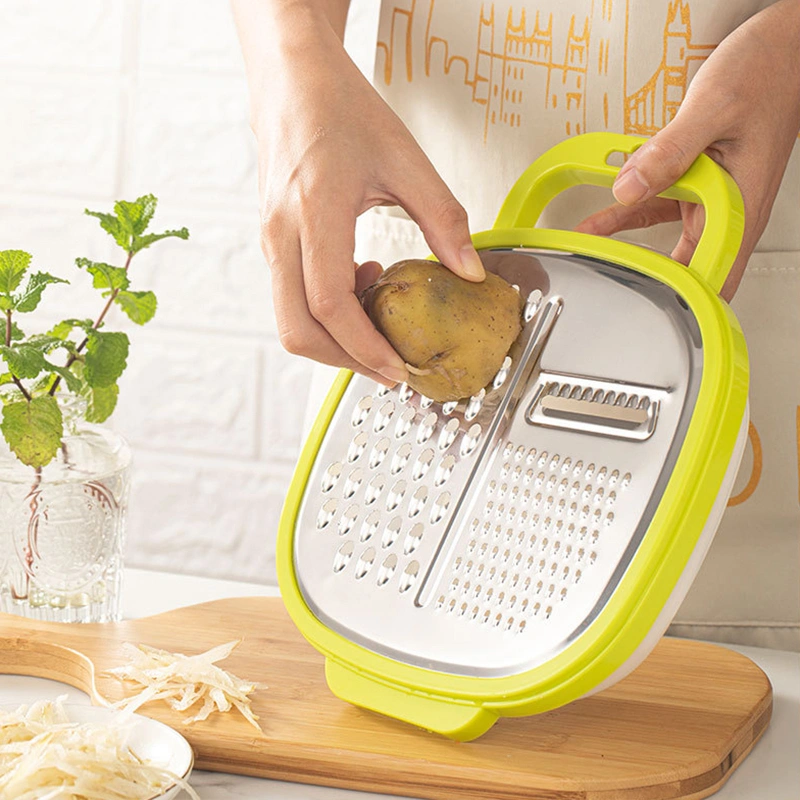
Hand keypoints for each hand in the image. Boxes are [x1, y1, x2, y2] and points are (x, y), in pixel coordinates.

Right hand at [234, 3, 484, 384]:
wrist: (291, 80)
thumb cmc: (339, 108)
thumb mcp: (404, 158)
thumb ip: (442, 218)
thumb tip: (467, 271)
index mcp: (313, 211)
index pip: (330, 304)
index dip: (364, 346)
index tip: (398, 368)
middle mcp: (281, 233)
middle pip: (298, 329)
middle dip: (345, 361)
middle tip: (390, 367)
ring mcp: (270, 241)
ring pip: (291, 320)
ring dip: (336, 338)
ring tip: (381, 322)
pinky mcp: (273, 242)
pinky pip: (292, 297)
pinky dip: (327, 313)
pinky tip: (363, 285)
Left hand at [577, 0, 799, 300]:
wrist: (778, 50)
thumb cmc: (764, 75)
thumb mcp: (711, 111)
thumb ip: (668, 152)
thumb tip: (629, 188)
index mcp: (742, 205)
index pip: (714, 274)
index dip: (685, 296)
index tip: (649, 302)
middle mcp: (728, 209)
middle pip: (688, 267)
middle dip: (649, 279)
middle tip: (611, 286)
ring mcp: (712, 198)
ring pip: (665, 238)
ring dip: (627, 244)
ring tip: (590, 249)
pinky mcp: (697, 183)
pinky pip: (657, 207)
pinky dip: (628, 213)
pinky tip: (600, 219)